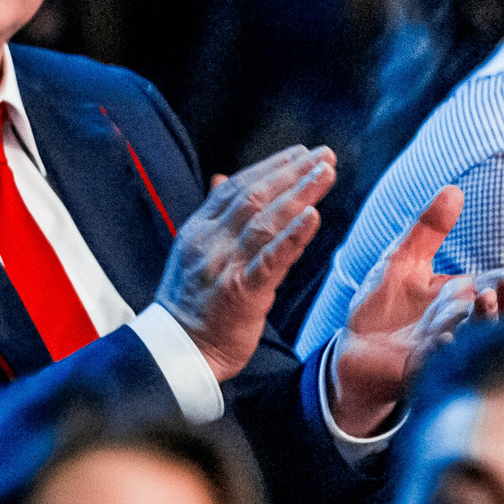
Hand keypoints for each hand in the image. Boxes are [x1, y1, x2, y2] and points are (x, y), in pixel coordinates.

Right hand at [156, 145, 336, 380]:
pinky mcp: (241, 292)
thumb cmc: (192, 305)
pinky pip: (269, 260)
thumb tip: (222, 178)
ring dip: (299, 194)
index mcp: (198, 231)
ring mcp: (224, 266)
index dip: (270, 167)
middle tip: (324, 155)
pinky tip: (313, 217)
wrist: (178, 351)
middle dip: (291, 173)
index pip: (236, 188)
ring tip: (326, 174)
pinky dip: (292, 237)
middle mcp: (209, 242)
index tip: (301, 152)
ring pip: (264, 221)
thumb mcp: (193, 252)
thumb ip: (213, 215)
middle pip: (254, 197)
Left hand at [331, 186, 503, 437]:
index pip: (502, 285)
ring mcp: (446, 346)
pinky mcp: (422, 367)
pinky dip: (444, 347)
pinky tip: (445, 336)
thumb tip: (453, 189)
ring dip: (483, 318)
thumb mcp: (402, 260)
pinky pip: (438, 359)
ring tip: (484, 297)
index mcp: (463, 297)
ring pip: (474, 335)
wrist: (353, 350)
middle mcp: (462, 322)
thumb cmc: (383, 307)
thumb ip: (428, 229)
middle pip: (499, 312)